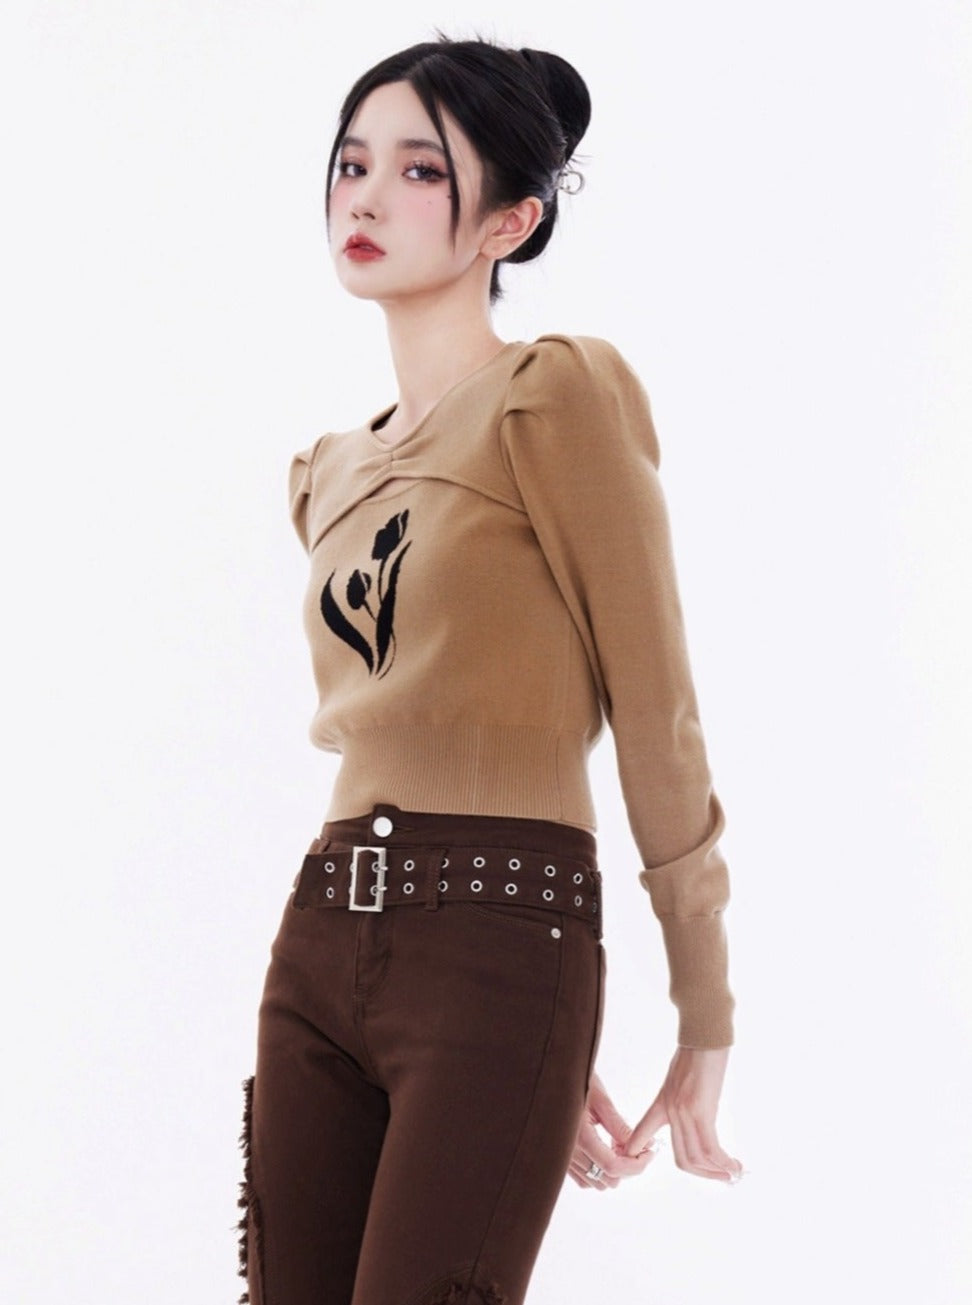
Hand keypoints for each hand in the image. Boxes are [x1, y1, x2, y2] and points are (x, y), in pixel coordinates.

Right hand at [567, 1070, 658, 1189]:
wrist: (551, 1078)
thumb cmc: (575, 1082)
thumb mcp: (601, 1101)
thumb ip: (620, 1128)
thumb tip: (645, 1146)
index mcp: (580, 1137)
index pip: (613, 1167)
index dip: (637, 1164)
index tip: (650, 1152)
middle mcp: (568, 1153)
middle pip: (607, 1179)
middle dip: (627, 1166)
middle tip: (634, 1144)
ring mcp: (562, 1159)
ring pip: (596, 1182)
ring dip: (612, 1169)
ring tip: (616, 1144)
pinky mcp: (560, 1159)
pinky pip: (583, 1178)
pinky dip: (597, 1171)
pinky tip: (603, 1149)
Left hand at [622, 1045, 742, 1182]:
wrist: (704, 1031)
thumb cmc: (698, 1049)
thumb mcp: (680, 1075)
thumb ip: (681, 1096)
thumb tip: (694, 1112)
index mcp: (662, 1102)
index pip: (641, 1133)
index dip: (638, 1151)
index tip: (644, 1162)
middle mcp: (670, 1110)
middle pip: (682, 1158)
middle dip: (703, 1174)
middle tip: (721, 1176)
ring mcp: (684, 1111)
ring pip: (696, 1158)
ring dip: (716, 1172)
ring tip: (732, 1173)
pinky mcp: (701, 1109)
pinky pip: (710, 1148)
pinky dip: (723, 1162)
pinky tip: (734, 1165)